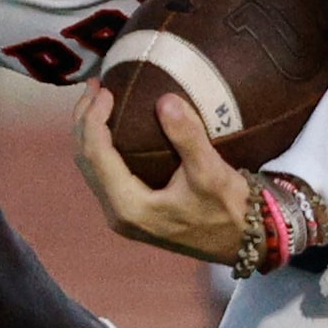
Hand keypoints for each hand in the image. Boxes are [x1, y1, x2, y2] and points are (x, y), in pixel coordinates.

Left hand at [73, 83, 251, 263]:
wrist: (243, 242)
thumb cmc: (229, 210)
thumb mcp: (211, 172)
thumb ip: (187, 136)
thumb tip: (165, 99)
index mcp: (129, 206)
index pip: (97, 154)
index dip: (95, 118)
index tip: (108, 90)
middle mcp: (118, 213)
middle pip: (85, 159)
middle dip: (84, 120)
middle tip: (95, 85)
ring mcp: (123, 215)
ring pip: (91, 167)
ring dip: (90, 132)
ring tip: (98, 99)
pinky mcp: (133, 211)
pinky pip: (104, 173)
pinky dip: (103, 145)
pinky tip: (115, 127)